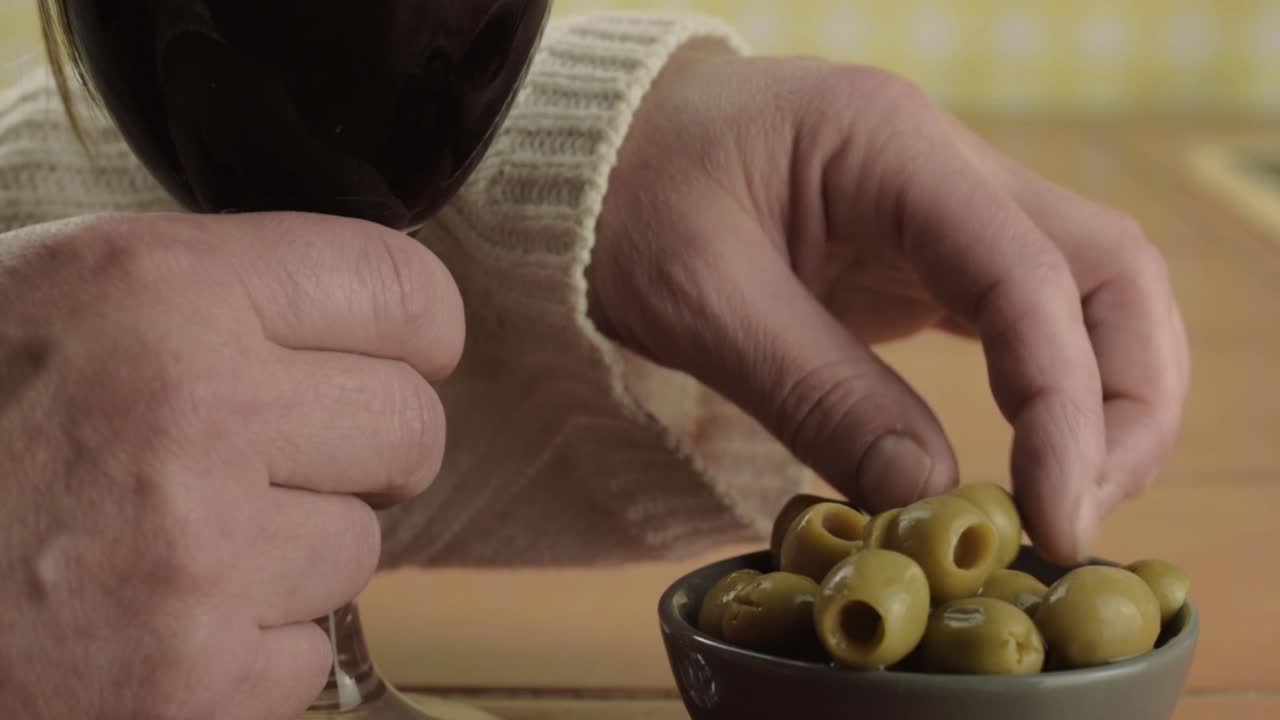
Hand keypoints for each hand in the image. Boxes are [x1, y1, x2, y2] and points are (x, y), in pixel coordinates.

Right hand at [0, 213, 462, 718]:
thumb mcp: (56, 299)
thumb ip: (217, 292)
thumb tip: (368, 312)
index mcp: (162, 291)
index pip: (403, 293)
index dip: (412, 329)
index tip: (397, 353)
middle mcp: (194, 414)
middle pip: (412, 425)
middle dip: (365, 445)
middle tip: (279, 457)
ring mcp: (196, 562)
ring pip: (363, 548)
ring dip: (295, 550)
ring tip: (176, 541)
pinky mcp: (192, 684)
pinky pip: (309, 651)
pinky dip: (252, 644)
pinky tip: (154, 617)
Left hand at [589, 51, 1188, 563]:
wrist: (587, 154)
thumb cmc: (620, 196)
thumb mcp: (699, 301)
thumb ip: (816, 395)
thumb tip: (930, 496)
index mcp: (888, 145)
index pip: (1026, 274)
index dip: (1063, 404)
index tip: (1051, 517)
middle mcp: (941, 163)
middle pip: (1106, 267)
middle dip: (1123, 398)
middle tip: (1076, 516)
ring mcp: (939, 206)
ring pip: (1084, 290)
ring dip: (1103, 397)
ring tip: (1063, 502)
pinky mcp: (921, 253)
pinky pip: (1022, 315)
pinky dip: (1047, 388)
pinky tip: (1027, 457)